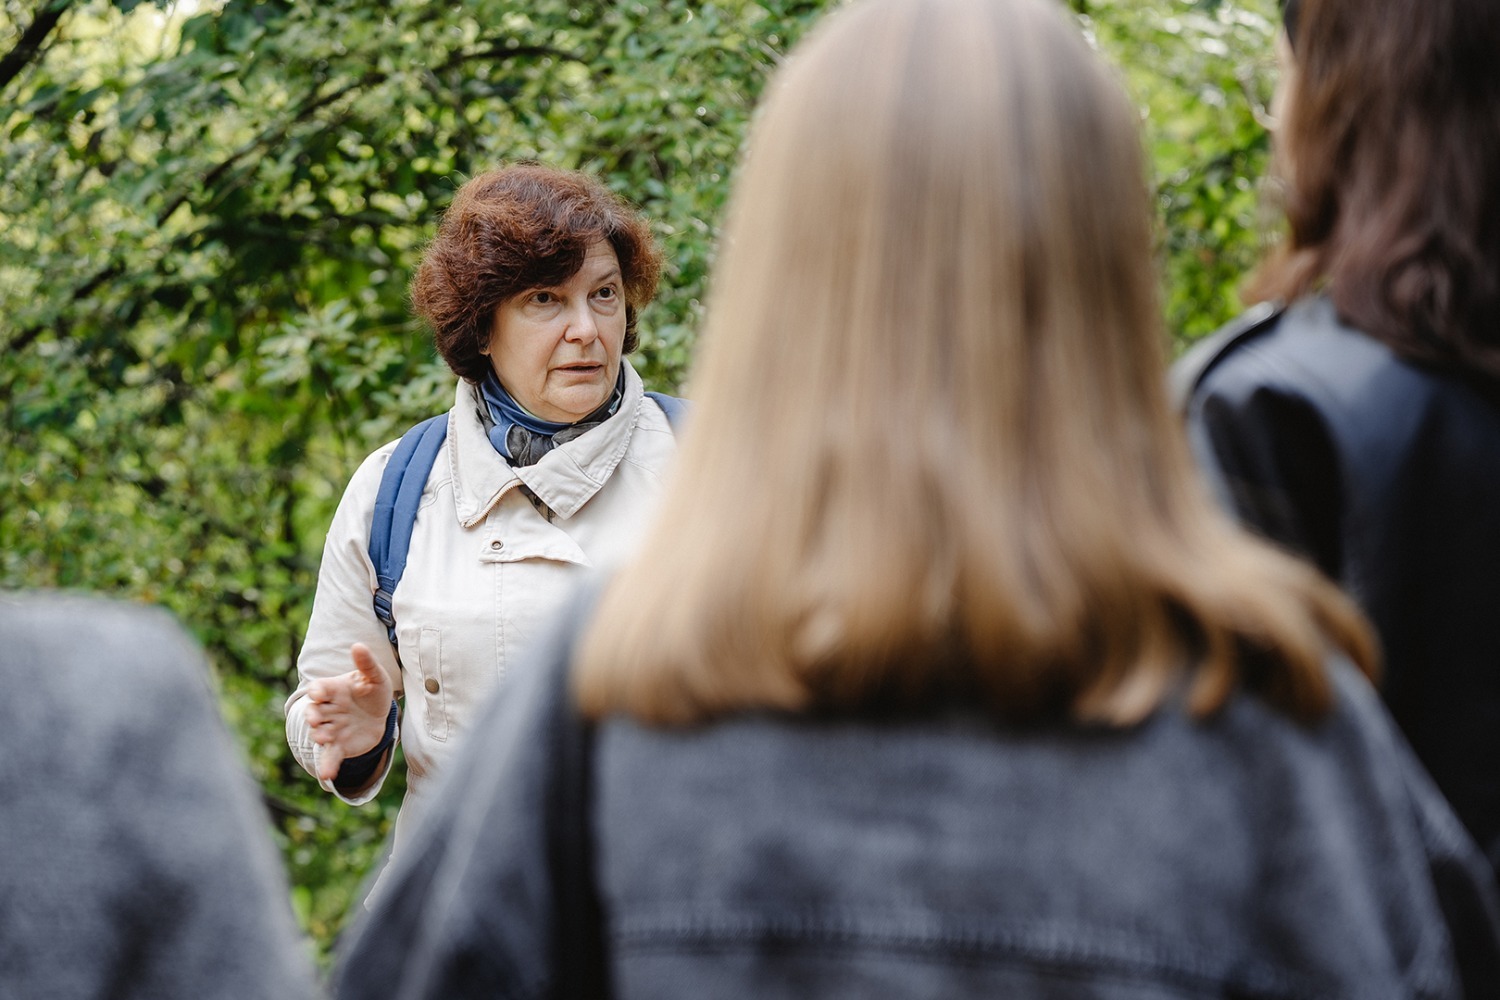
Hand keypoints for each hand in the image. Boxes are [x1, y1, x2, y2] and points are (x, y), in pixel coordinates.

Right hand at [305, 643, 394, 781]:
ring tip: (325, 738)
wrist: (377, 715)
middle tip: (315, 719)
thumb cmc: (372, 691)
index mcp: (332, 690)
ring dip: (320, 736)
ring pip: (319, 733)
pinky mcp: (338, 746)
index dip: (317, 691)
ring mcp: (331, 729)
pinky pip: (330, 757)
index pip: (319, 689)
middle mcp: (327, 710)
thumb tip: (358, 646)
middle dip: (313, 716)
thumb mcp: (374, 676)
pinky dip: (327, 766)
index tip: (318, 693)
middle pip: (314, 712)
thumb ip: (366, 663)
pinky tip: (326, 775)